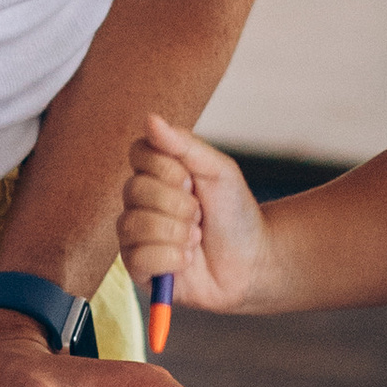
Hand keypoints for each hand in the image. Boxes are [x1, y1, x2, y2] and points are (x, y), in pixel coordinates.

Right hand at [117, 115, 271, 315]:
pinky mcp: (138, 267)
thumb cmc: (234, 214)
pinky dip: (171, 258)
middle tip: (200, 215)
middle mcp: (139, 200)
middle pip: (135, 190)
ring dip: (176, 232)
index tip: (192, 180)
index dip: (166, 168)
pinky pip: (138, 258)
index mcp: (156, 172)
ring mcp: (135, 234)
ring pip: (133, 224)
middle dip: (179, 205)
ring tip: (196, 238)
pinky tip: (187, 260)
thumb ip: (184, 145)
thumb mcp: (218, 171)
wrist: (252, 261)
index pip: (138, 153)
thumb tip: (150, 118)